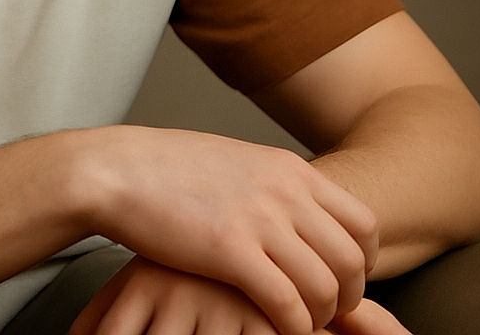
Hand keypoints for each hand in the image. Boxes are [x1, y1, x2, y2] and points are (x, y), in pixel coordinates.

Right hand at [79, 127, 378, 334]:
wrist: (116, 169)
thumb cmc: (165, 169)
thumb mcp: (234, 161)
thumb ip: (272, 184)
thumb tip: (297, 212)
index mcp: (287, 167)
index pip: (363, 222)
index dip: (361, 261)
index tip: (339, 280)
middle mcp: (283, 190)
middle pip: (352, 259)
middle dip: (347, 296)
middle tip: (323, 312)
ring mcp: (259, 219)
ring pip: (325, 287)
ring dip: (319, 317)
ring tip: (297, 324)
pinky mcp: (230, 250)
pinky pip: (288, 305)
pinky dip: (292, 328)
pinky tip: (276, 330)